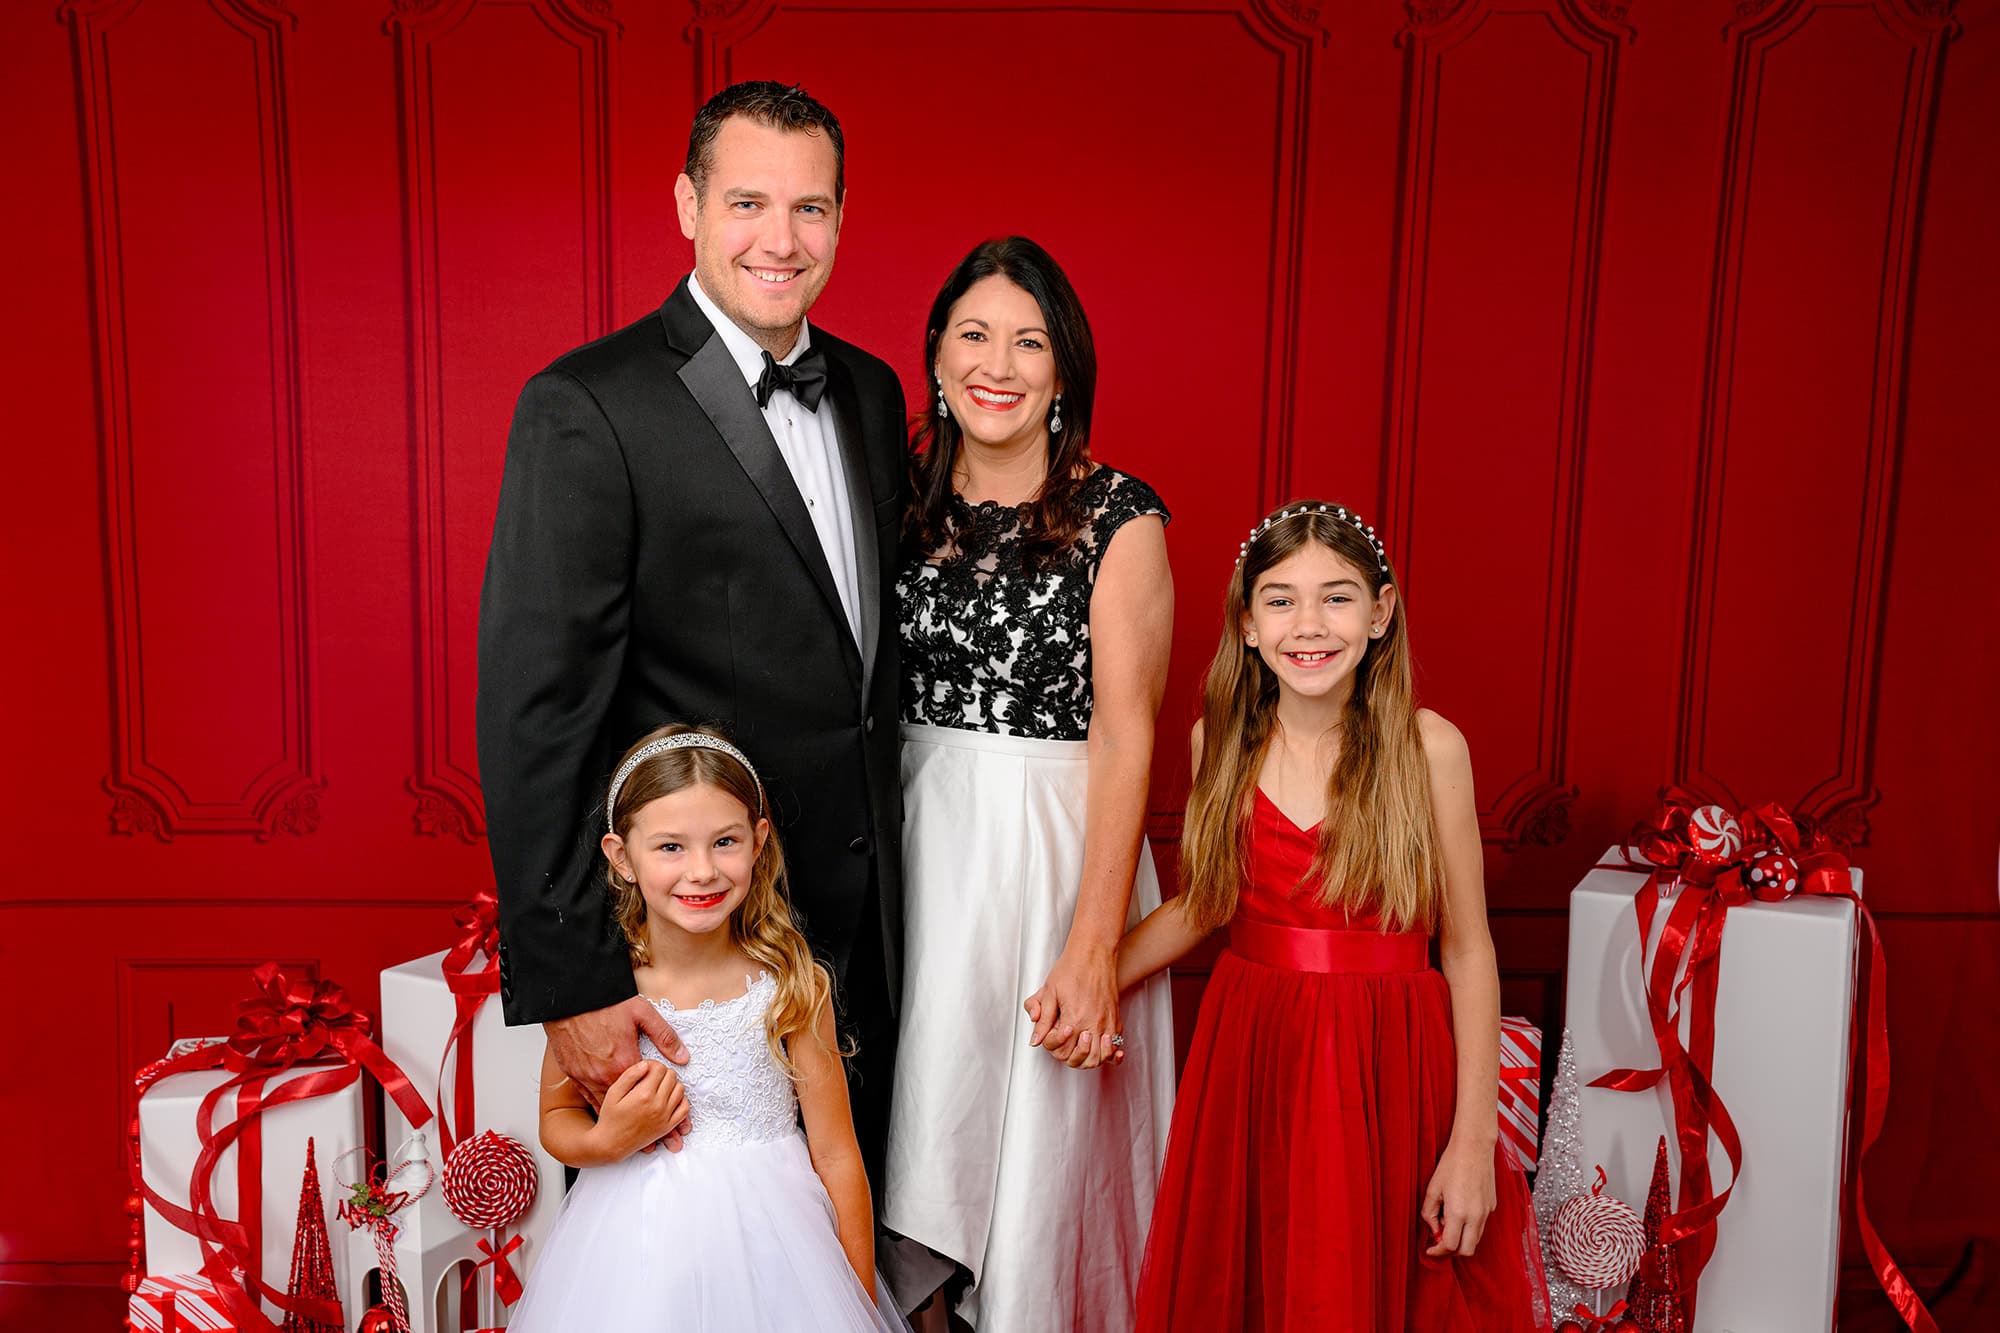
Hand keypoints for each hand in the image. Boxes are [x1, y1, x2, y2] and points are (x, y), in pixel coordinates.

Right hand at [544, 997, 689, 1148]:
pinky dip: (599, 1106)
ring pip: (607, 1103)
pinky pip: (588, 1097)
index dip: (660, 1105)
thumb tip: (682, 1057)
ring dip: (622, 1119)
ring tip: (635, 1136)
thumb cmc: (605, 1004)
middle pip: (628, 1104)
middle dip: (646, 1120)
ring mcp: (587, 1076)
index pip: (647, 1090)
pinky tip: (607, 1115)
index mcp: (625, 1062)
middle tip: (661, 1141)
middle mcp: (605, 1075)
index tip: (672, 1122)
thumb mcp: (642, 1014)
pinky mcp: (573, 1074)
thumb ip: (664, 1037)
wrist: (570, 999)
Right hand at [589, 1060, 690, 1160]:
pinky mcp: (668, 1126)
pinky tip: (670, 1098)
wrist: (611, 1144)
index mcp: (643, 1095)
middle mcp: (657, 1105)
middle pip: (671, 1076)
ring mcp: (665, 1116)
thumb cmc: (610, 1119)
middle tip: (652, 1077)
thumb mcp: (613, 1092)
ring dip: (672, 1084)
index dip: (652, 1065)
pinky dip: (681, 1100)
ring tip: (659, 1086)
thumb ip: (629, 1075)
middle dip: (662, 1073)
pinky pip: (685, 1108)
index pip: (659, 1068)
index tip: (646, 1068)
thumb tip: (645, 1064)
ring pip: (680, 1089)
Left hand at [1023, 943, 1122, 1069]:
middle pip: (1082, 1059)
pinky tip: (1101, 1050)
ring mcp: (1107, 1023)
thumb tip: (1035, 1040)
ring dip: (1089, 1059)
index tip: (1052, 1032)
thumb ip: (1043, 1019)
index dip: (1053, 1045)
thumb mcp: (1050, 992)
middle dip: (1070, 1057)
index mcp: (1075, 1018)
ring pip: (1100, 1057)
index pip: (1062, 1050)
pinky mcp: (1115, 1019)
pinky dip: (1109, 1053)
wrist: (1093, 953)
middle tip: (1064, 1044)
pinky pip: (1115, 1045)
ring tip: (1080, 1048)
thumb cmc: (1071, 968)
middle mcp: (1093, 1024)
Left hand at [1420, 1136, 1495, 1256]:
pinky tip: (1460, 1211)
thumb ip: (1430, 1213)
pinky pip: (1481, 1225)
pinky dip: (1470, 1227)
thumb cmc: (1451, 1164)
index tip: (1430, 1249)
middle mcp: (1476, 1216)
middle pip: (1467, 1251)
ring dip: (1462, 1239)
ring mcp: (1487, 1212)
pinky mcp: (1492, 1206)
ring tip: (1449, 1221)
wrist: (1474, 1148)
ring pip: (1476, 1239)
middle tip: (1440, 1241)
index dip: (1438, 1251)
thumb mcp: (1432, 1189)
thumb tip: (1434, 1230)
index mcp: (1459, 1213)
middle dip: (1453, 1251)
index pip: (1451, 1246)